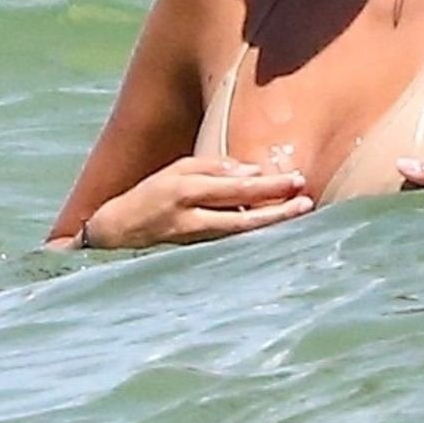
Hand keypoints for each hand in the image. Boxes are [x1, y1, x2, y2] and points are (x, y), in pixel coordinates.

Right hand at [81, 156, 312, 248]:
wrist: (117, 231)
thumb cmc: (152, 193)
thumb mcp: (178, 170)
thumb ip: (215, 168)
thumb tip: (253, 171)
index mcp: (186, 190)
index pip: (236, 188)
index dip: (269, 186)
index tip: (297, 181)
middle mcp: (190, 218)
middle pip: (243, 217)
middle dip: (278, 211)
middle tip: (306, 202)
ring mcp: (193, 241)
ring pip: (239, 234)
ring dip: (270, 224)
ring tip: (298, 213)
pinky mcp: (195, 253)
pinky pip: (230, 243)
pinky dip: (253, 235)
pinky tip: (274, 228)